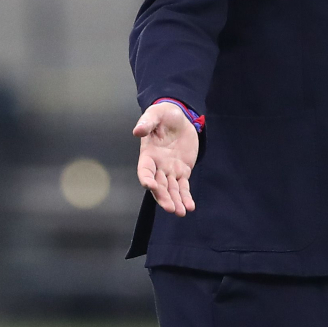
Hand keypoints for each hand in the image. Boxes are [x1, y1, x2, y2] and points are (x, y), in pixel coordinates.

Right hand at [133, 102, 199, 216]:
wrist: (179, 118)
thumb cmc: (164, 115)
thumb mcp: (155, 114)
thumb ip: (147, 122)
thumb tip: (137, 131)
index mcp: (148, 155)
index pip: (145, 170)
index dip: (146, 179)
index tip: (150, 186)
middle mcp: (158, 166)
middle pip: (158, 185)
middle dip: (163, 197)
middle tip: (170, 207)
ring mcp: (170, 170)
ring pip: (171, 190)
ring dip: (175, 201)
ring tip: (180, 212)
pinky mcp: (183, 171)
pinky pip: (184, 187)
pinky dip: (186, 197)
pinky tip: (190, 207)